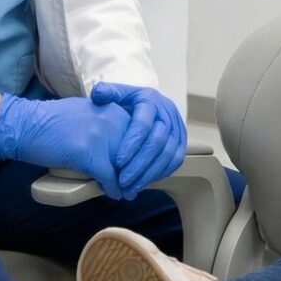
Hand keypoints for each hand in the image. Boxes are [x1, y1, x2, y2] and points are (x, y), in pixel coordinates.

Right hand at [0, 94, 132, 197]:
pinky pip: (109, 176)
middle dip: (139, 169)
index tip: (140, 167)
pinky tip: (113, 194)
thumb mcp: (85, 113)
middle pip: (136, 149)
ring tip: (127, 192)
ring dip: (129, 182)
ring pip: (126, 165)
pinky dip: (113, 189)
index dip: (141, 153)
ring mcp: (101, 135)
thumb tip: (119, 143)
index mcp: (111, 107)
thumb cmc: (50, 121)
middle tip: (136, 184)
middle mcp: (110, 118)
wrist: (25, 124)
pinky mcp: (88, 152)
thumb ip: (105, 123)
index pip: (138, 133)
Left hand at [90, 82, 187, 198]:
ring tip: (131, 188)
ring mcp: (177, 128)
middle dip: (139, 164)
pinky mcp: (182, 142)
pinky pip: (175, 161)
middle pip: (157, 143)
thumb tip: (97, 94)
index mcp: (150, 100)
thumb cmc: (131, 102)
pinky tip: (144, 182)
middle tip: (123, 181)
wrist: (152, 104)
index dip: (131, 144)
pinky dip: (160, 174)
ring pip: (168, 155)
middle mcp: (167, 113)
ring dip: (149, 174)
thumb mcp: (119, 93)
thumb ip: (108, 93)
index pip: (143, 124)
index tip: (118, 162)